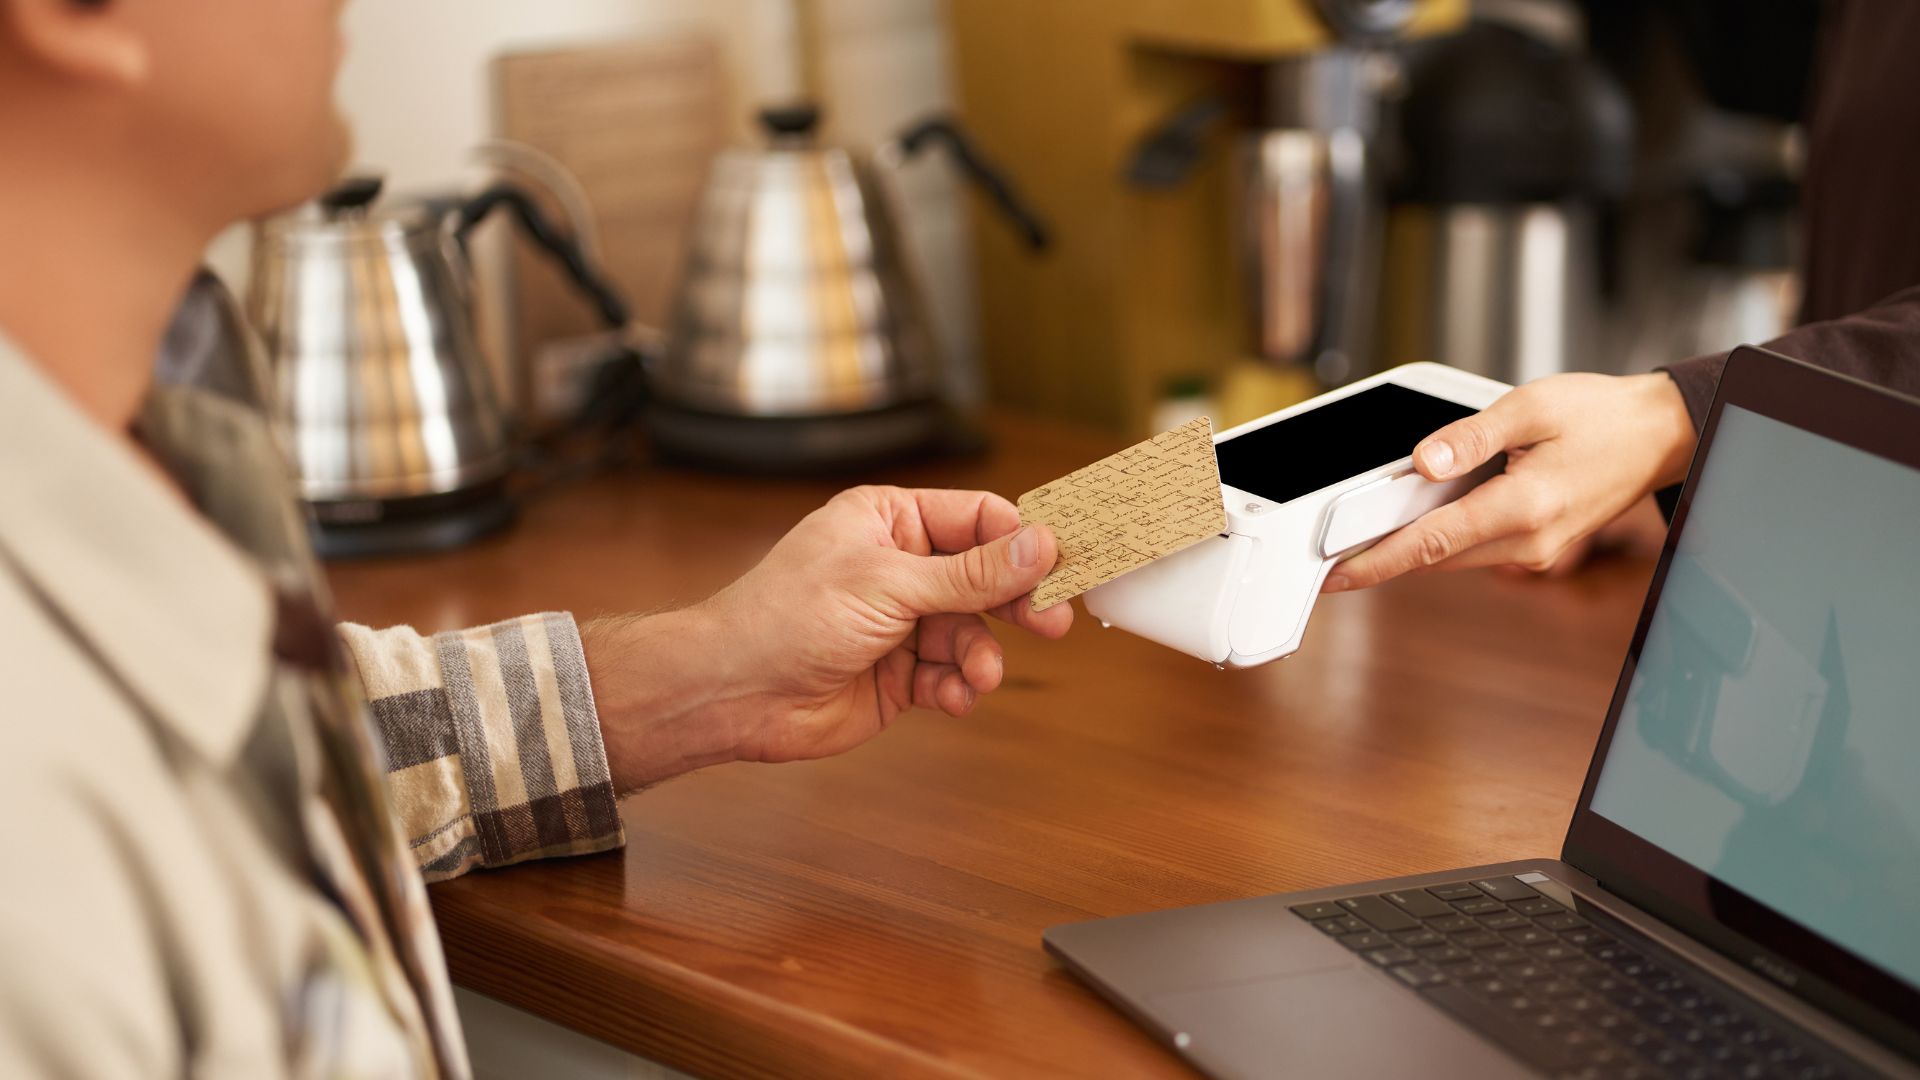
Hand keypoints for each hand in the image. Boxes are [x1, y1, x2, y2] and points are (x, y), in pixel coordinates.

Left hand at [584, 487, 1071, 790]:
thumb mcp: (890, 585)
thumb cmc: (787, 618)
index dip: (1023, 541)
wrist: (734, 693)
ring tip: (980, 677)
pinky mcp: (897, 675)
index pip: (978, 519)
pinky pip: (949, 676)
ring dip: (982, 657)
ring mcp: (899, 622)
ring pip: (971, 633)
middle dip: (1016, 603)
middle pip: (985, 578)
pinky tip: (952, 698)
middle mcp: (898, 567)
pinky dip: (958, 688)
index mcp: (889, 521)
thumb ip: (971, 573)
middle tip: (1053, 624)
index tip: (1064, 566)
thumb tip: (1040, 545)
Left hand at [1325, 372, 1695, 592]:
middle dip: (1384, 553)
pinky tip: (1431, 511)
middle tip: (1334, 546)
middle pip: (1436, 556)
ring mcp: (1537, 551)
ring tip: (1373, 525)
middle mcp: (1530, 541)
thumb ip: (1470, 436)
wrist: (1658, 435)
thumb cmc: (1603, 417)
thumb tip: (1421, 461)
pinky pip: (1476, 548)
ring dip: (1416, 544)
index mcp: (1525, 507)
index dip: (1377, 562)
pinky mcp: (1539, 548)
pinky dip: (1447, 535)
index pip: (1432, 543)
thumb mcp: (1530, 407)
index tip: (1337, 575)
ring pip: (1455, 556)